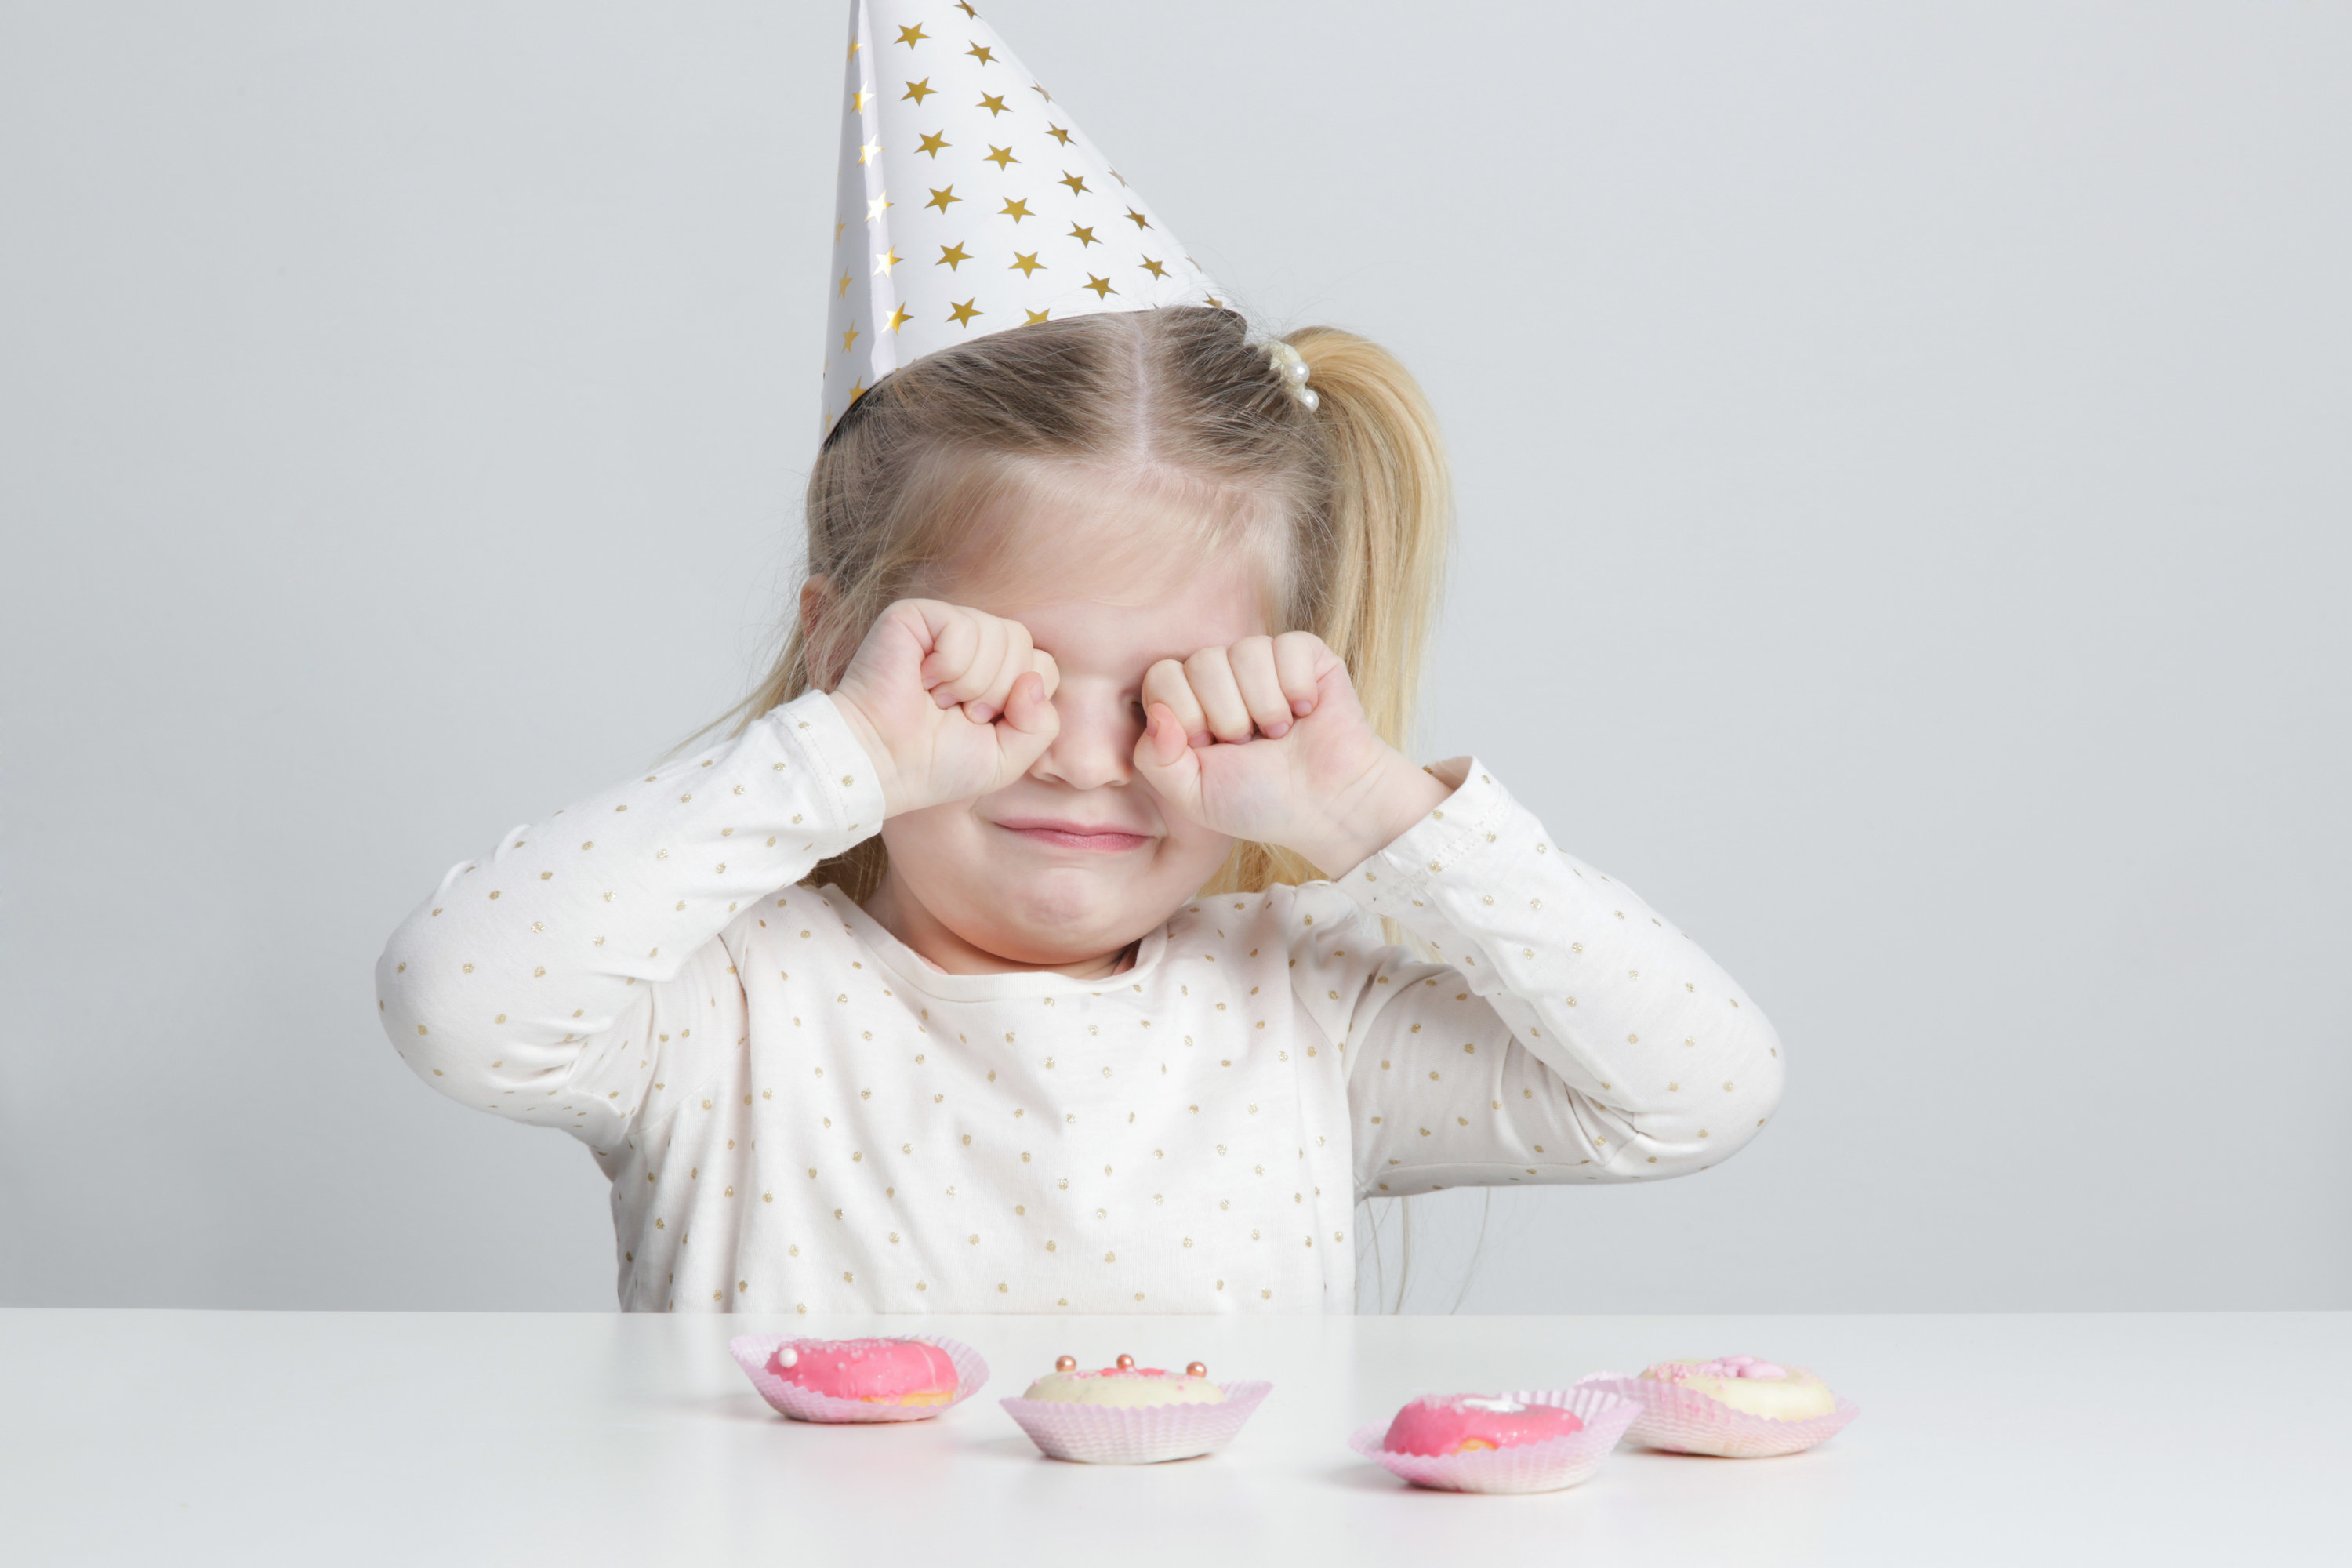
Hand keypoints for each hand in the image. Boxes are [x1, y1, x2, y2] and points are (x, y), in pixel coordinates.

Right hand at [827, 600, 1060, 817]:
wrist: (882, 764)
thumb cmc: (937, 764)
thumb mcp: (1008, 758)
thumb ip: (1041, 726)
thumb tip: (1033, 680)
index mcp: (996, 671)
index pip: (1043, 666)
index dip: (1022, 703)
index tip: (984, 725)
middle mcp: (973, 644)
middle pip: (1025, 645)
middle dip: (998, 693)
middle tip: (958, 713)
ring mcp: (945, 626)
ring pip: (1000, 634)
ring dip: (972, 682)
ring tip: (938, 699)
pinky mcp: (916, 615)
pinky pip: (964, 627)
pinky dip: (949, 665)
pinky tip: (923, 680)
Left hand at [1130, 632, 1446, 872]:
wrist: (1327, 807)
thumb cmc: (1259, 803)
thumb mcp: (1192, 795)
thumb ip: (1155, 760)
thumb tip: (1158, 714)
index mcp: (1189, 704)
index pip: (1162, 677)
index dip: (1185, 715)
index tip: (1211, 749)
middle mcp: (1222, 677)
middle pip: (1201, 663)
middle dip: (1227, 716)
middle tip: (1249, 745)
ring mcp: (1263, 663)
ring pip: (1245, 652)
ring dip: (1264, 707)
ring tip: (1278, 734)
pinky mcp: (1305, 655)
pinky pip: (1288, 647)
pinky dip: (1297, 687)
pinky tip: (1306, 712)